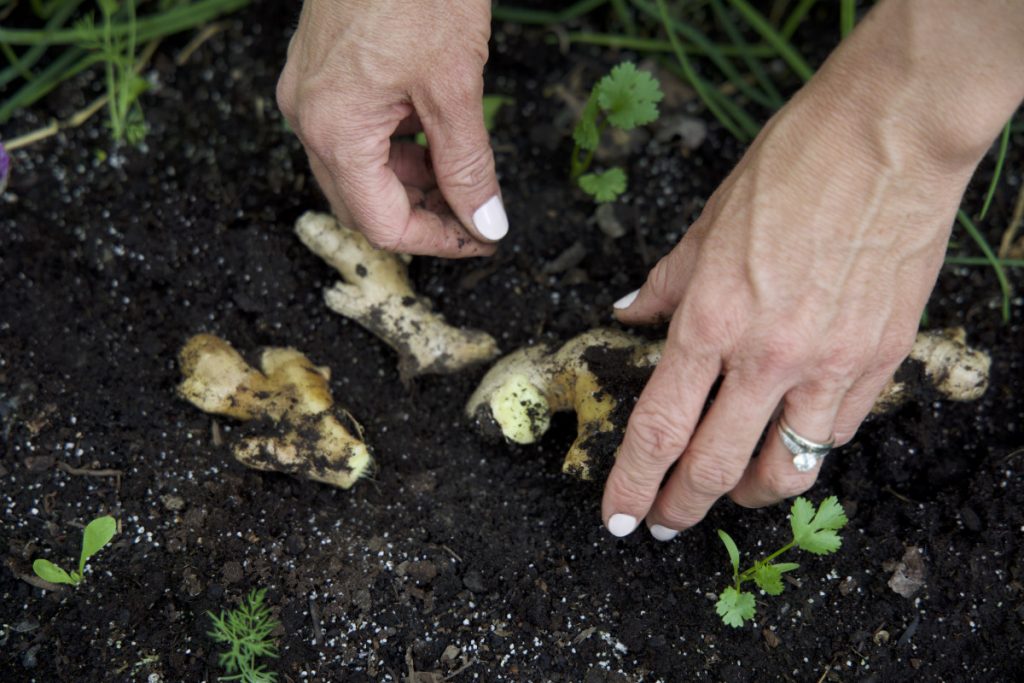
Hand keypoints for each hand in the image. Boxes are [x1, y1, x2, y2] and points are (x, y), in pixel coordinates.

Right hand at [276, 0, 506, 256]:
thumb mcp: (455, 86)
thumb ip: (468, 165)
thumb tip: (485, 222)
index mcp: (333, 129)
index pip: (381, 222)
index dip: (436, 240)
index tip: (481, 237)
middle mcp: (308, 117)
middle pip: (362, 202)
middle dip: (422, 214)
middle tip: (474, 212)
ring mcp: (309, 92)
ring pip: (359, 169)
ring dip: (410, 181)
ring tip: (460, 170)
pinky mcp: (320, 71)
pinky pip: (354, 132)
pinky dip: (395, 146)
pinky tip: (432, 134)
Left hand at [600, 0, 1023, 538]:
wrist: (889, 137)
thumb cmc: (791, 166)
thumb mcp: (706, 224)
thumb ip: (665, 285)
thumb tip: (629, 316)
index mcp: (710, 320)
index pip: (658, 427)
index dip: (632, 483)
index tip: (620, 517)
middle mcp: (767, 356)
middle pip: (715, 466)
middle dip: (682, 507)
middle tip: (666, 522)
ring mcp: (830, 364)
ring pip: (786, 469)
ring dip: (749, 494)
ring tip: (730, 493)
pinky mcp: (881, 359)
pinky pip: (837, 432)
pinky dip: (807, 448)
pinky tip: (790, 440)